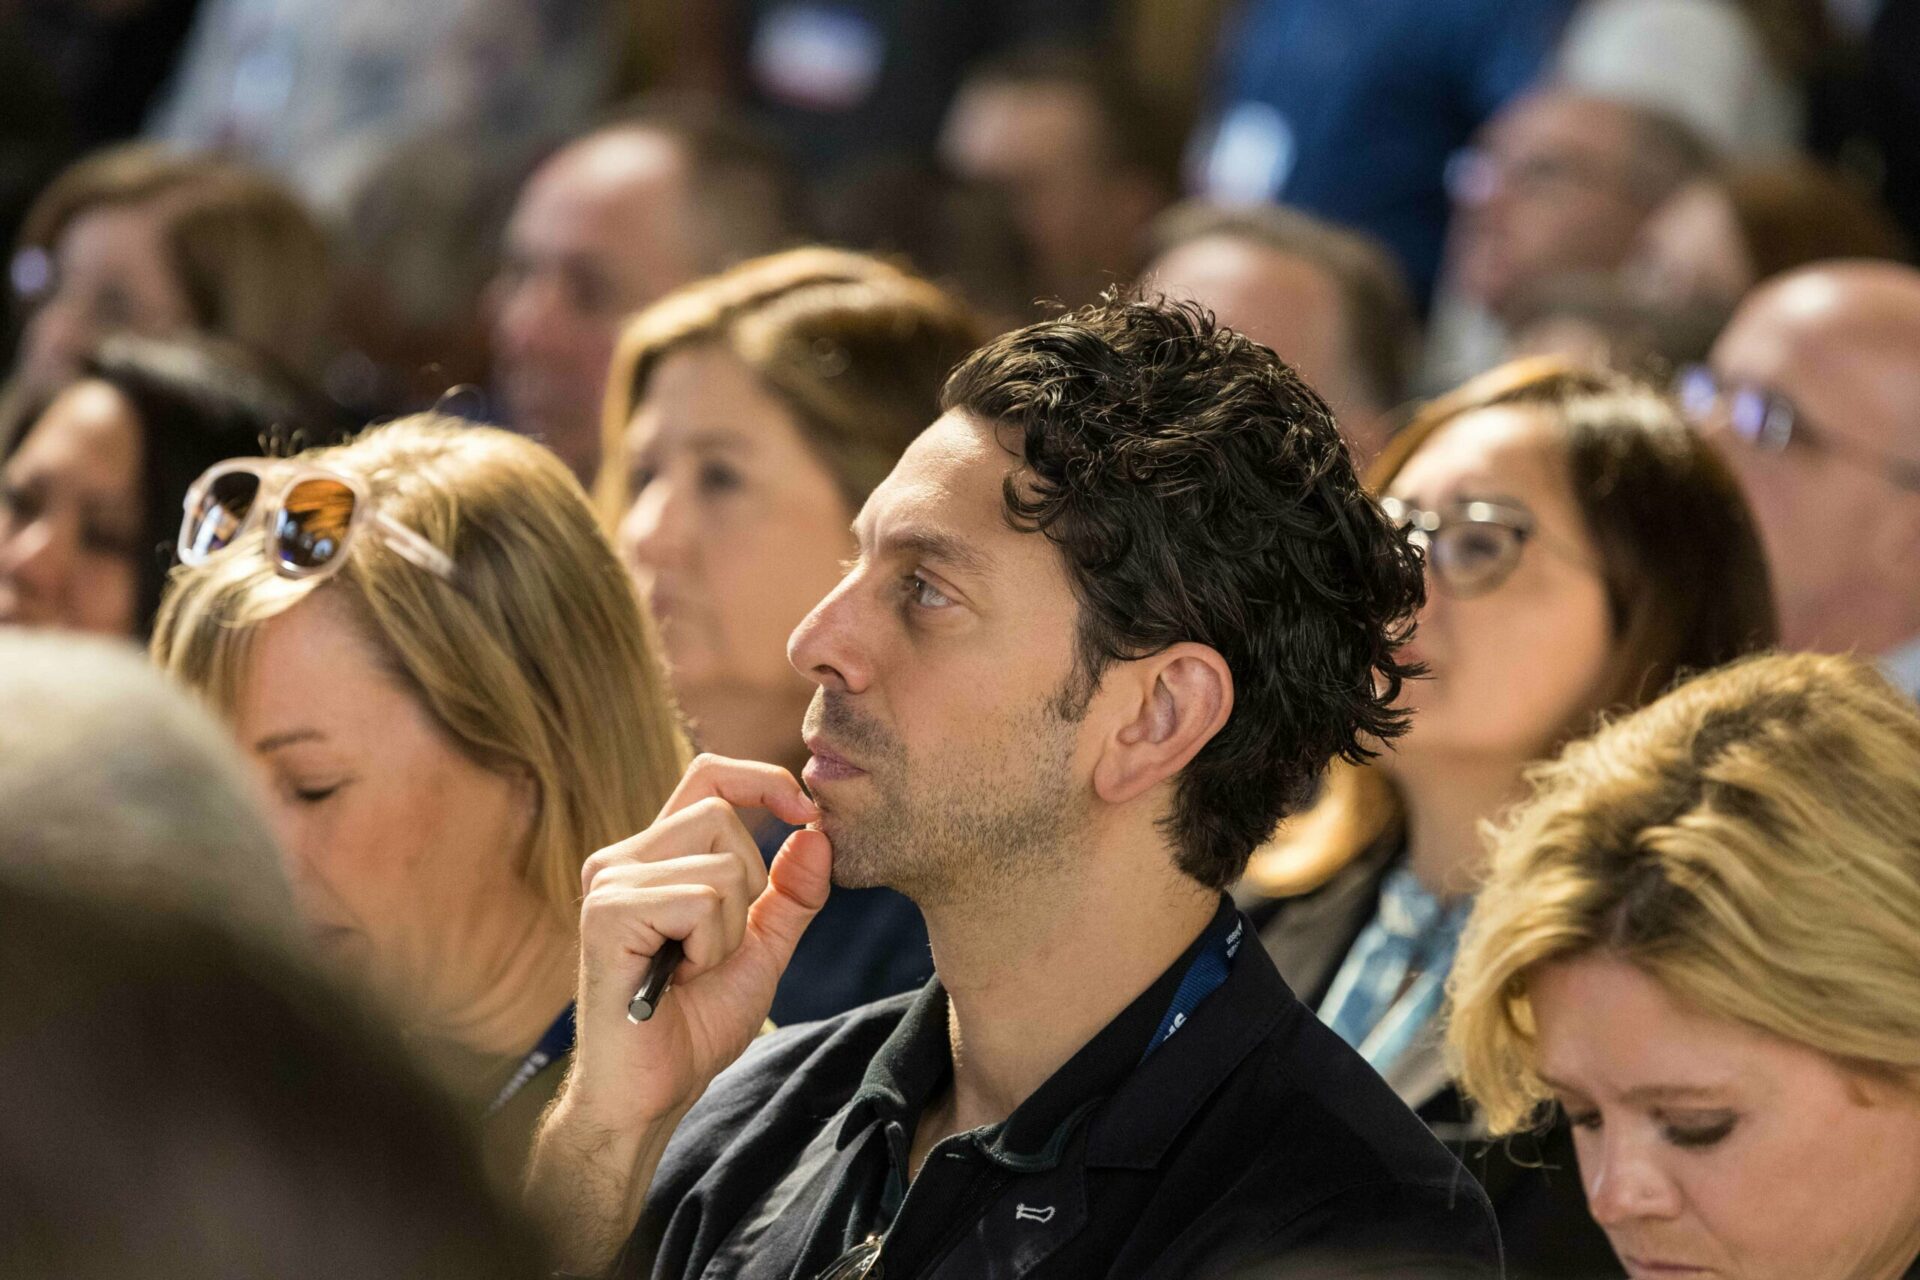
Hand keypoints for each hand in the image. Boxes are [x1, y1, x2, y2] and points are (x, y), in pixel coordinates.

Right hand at [564, 754, 831, 1132]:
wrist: (651, 1092)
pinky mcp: (606, 912)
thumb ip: (792, 893)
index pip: (708, 774)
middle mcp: (623, 858)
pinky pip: (701, 901)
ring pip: (721, 863)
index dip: (763, 780)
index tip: (806, 813)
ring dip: (729, 931)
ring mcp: (610, 882)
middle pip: (721, 814)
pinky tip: (678, 980)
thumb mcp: (762, 949)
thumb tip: (816, 832)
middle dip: (749, 886)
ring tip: (692, 970)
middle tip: (714, 950)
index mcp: (654, 856)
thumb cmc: (694, 1023)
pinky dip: (710, 947)